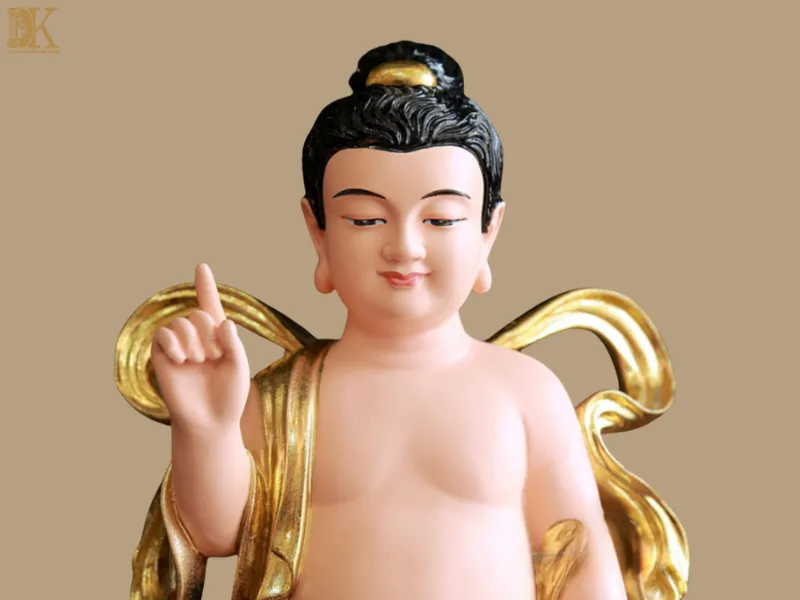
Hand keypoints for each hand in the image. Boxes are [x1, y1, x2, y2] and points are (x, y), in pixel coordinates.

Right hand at [151, 263, 249, 432]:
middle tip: (213, 358)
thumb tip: (222, 322)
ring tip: (199, 361)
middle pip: (198, 314)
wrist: (209, 422)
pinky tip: (182, 360)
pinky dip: (173, 342)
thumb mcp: (239, 366)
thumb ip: (233, 342)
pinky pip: (162, 335)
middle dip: (208, 333)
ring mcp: (179, 347)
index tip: (202, 266)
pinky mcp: (163, 357)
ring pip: (181, 322)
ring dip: (193, 339)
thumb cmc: (229, 396)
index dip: (206, 287)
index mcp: (219, 338)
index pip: (211, 307)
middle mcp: (197, 339)